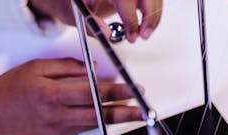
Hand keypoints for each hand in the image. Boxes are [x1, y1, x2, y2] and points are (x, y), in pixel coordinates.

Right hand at [0, 58, 141, 134]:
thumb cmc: (7, 92)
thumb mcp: (35, 69)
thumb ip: (66, 68)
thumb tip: (92, 69)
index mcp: (53, 94)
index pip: (94, 93)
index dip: (117, 92)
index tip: (133, 90)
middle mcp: (59, 115)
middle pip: (101, 114)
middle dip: (126, 111)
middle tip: (144, 110)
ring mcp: (59, 130)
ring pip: (95, 124)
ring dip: (116, 119)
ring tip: (133, 114)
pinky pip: (82, 129)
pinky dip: (97, 123)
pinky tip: (107, 118)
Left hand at [29, 0, 162, 41]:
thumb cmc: (73, 2)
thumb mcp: (75, 12)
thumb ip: (91, 24)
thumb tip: (107, 34)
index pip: (125, 2)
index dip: (131, 23)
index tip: (132, 38)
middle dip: (149, 19)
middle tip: (143, 36)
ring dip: (154, 15)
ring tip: (145, 31)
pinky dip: (154, 8)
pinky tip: (147, 20)